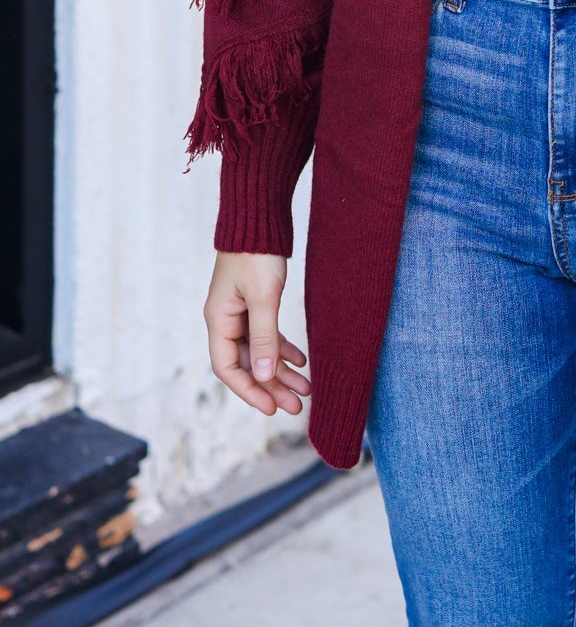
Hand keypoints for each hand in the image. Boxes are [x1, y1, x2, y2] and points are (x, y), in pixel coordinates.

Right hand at [204, 251, 311, 417]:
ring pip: (261, 352)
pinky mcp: (255, 303)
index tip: (271, 408)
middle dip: (272, 386)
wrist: (258, 218)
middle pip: (248, 364)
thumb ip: (264, 337)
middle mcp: (226, 320)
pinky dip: (283, 348)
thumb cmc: (256, 254)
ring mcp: (241, 312)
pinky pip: (268, 334)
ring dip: (282, 371)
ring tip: (306, 389)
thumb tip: (264, 376)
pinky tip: (302, 360)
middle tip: (298, 406)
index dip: (249, 391)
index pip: (228, 369)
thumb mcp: (263, 297)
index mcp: (219, 320)